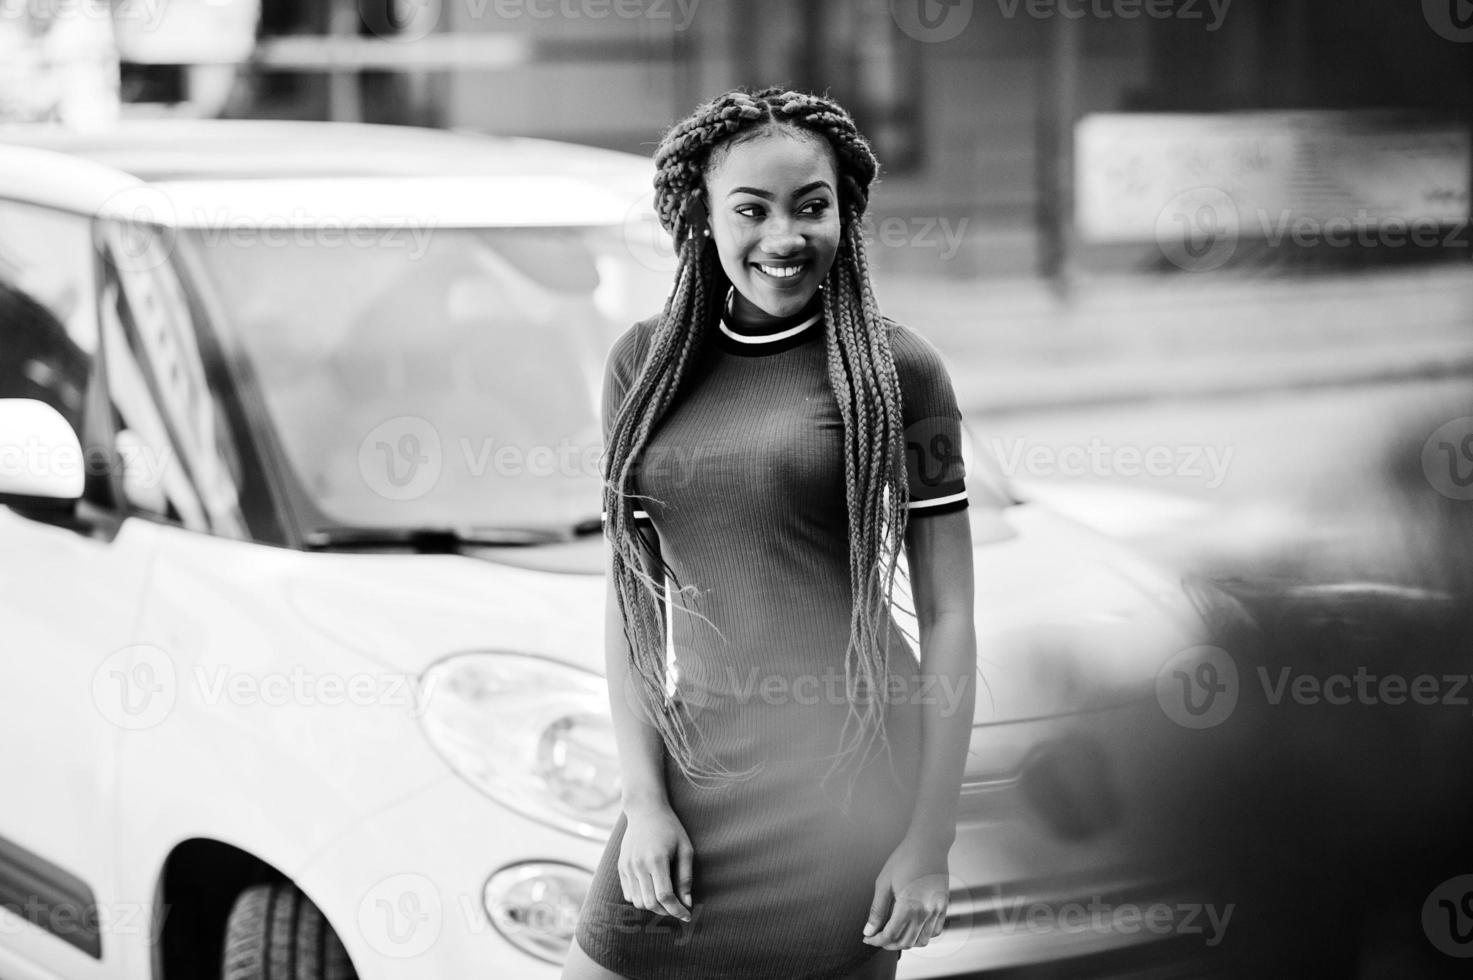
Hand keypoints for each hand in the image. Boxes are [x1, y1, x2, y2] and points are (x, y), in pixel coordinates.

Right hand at [618, 803, 693, 921]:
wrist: (645, 810)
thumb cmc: (670, 828)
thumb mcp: (685, 849)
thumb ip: (685, 877)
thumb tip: (687, 903)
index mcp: (656, 860)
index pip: (665, 897)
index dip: (677, 910)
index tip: (687, 916)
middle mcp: (638, 865)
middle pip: (650, 903)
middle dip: (666, 911)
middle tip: (678, 907)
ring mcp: (627, 866)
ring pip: (638, 902)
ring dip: (653, 906)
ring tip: (665, 898)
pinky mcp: (621, 867)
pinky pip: (628, 894)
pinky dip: (641, 898)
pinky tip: (652, 889)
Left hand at [862, 833, 949, 949]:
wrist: (928, 843)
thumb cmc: (904, 858)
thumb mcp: (883, 882)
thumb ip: (877, 910)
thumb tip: (869, 930)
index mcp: (908, 906)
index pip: (890, 935)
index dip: (876, 940)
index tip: (867, 938)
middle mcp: (925, 912)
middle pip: (906, 942)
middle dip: (888, 944)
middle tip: (877, 937)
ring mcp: (937, 910)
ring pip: (922, 941)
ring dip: (906, 943)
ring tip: (894, 934)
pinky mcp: (944, 906)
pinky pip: (936, 931)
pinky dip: (923, 936)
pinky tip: (912, 928)